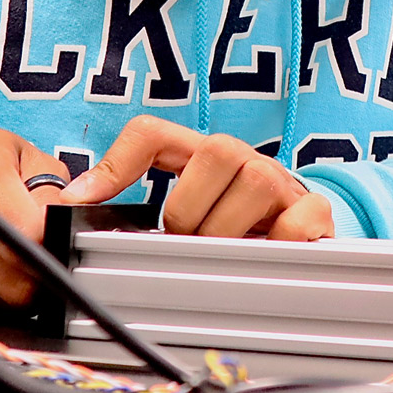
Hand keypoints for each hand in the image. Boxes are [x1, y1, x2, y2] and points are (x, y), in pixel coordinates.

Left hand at [61, 115, 334, 240]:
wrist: (300, 238)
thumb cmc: (230, 228)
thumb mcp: (183, 217)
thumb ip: (135, 213)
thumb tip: (77, 207)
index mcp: (200, 156)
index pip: (153, 134)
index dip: (117, 162)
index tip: (82, 200)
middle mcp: (243, 160)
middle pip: (217, 152)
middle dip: (191, 211)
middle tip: (188, 243)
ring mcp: (282, 183)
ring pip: (256, 181)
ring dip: (230, 230)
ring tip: (222, 256)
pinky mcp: (315, 212)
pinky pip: (299, 217)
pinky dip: (279, 241)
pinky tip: (264, 257)